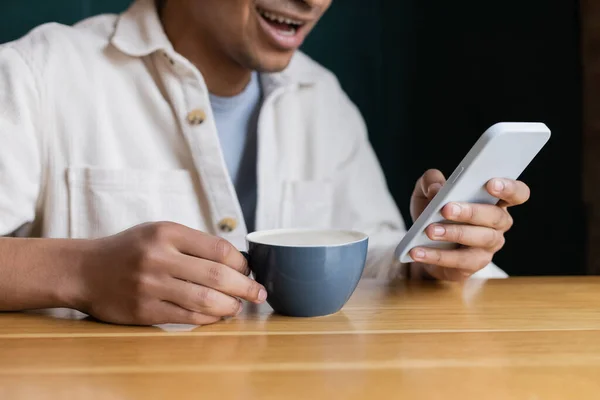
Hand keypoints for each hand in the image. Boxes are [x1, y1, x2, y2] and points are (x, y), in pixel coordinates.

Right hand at [74, 222, 266, 325]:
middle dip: (246, 287)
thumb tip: (237, 262)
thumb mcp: (159, 232)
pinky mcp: (144, 311)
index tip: (248, 270)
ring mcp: (150, 286)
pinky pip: (187, 318)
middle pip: (218, 276)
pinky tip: (217, 315)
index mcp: (167, 233)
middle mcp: (159, 257)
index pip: (218, 249)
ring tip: (239, 306)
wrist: (84, 270)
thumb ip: (193, 243)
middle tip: (259, 293)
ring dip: (230, 306)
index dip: (241, 263)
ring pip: (205, 300)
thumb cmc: (130, 249)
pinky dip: (208, 318)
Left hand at [408, 169, 529, 280]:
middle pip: (496, 216)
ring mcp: (489, 246)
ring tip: (430, 230)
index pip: (517, 193)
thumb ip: (430, 180)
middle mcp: (498, 223)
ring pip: (481, 238)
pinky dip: (437, 255)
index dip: (509, 188)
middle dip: (471, 211)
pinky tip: (418, 251)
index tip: (491, 184)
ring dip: (454, 233)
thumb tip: (436, 188)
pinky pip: (460, 261)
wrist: (421, 244)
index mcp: (493, 199)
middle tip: (447, 208)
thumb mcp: (426, 191)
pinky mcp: (474, 264)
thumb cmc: (433, 212)